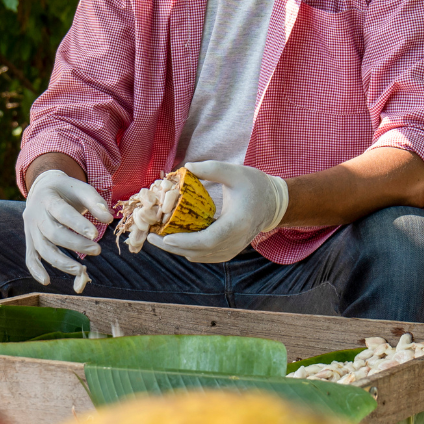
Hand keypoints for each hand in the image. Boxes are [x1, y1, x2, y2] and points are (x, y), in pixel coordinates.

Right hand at [23, 169, 112, 286]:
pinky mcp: (30, 240)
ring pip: (43, 249)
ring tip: (81, 271)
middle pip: (53, 233)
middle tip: (97, 250)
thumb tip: (108, 219)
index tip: (95, 234)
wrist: (43, 189)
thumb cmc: (66, 191)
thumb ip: (95, 202)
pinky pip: (30, 257)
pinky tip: (47, 281)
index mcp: (47, 198)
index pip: (62, 212)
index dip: (77, 224)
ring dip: (61, 262)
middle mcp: (35, 214)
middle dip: (75, 244)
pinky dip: (36, 270)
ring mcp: (30, 229)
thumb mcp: (80, 189)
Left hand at [147, 161, 287, 262]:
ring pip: (198, 256)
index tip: (165, 237)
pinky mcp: (227, 252)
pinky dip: (186, 249)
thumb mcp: (235, 172)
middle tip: (150, 236)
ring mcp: (231, 250)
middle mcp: (234, 242)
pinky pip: (202, 255)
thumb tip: (186, 167)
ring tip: (156, 236)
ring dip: (176, 248)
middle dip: (171, 246)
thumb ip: (211, 168)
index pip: (208, 239)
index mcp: (237, 223)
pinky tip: (171, 239)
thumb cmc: (254, 185)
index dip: (185, 241)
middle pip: (198, 251)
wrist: (273, 205)